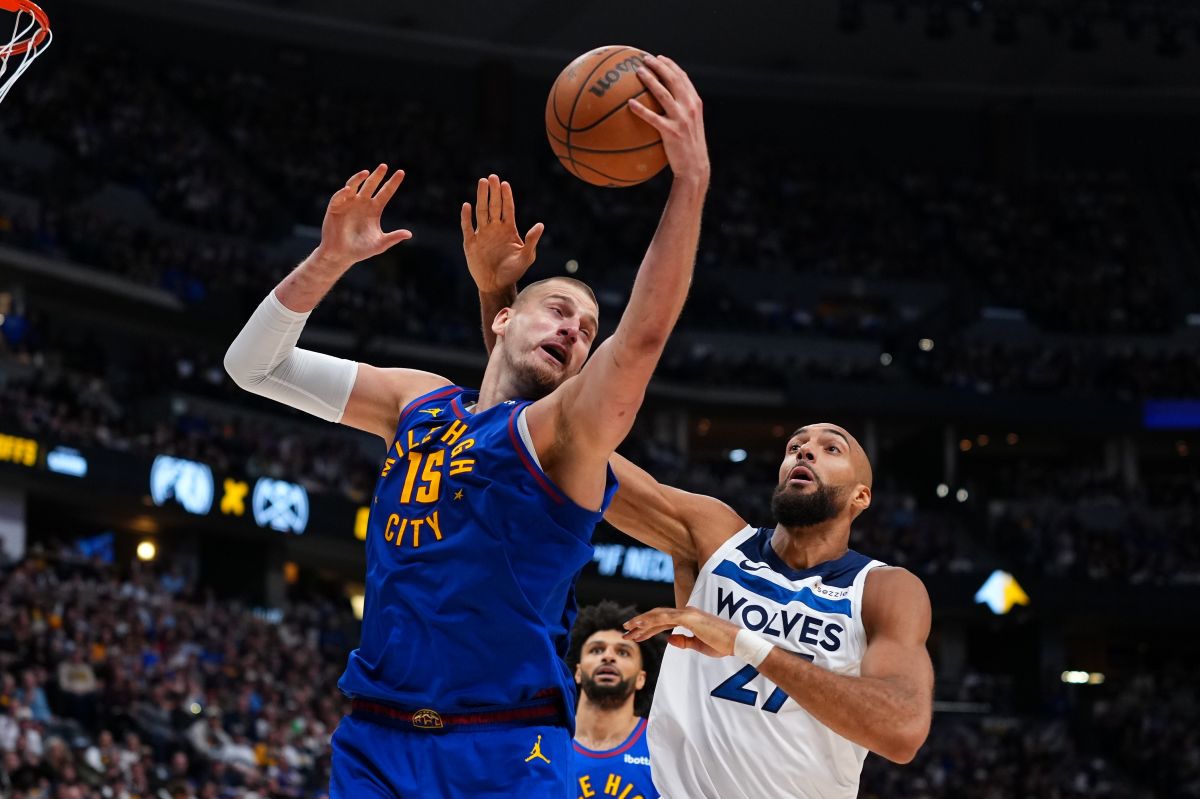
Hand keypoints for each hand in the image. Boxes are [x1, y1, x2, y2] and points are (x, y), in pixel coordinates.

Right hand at [313, 165, 411, 270]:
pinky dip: (343, 193)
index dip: (393, 183)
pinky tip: (348, 190)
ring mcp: (348, 204)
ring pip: (354, 185)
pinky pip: (339, 197)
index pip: (385, 193)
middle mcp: (362, 203)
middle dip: (377, 175)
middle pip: (371, 185)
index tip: (401, 172)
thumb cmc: (361, 250)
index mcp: (374, 209)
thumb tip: (409, 234)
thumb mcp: (380, 244)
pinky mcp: (335, 208)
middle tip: (384, 166)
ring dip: (358, 178)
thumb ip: (393, 238)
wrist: (341, 255)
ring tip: (365, 173)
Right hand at [460, 175, 544, 294]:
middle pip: (494, 205)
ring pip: (481, 211)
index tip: (505, 184)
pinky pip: (467, 227)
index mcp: (508, 229)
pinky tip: (466, 206)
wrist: (496, 285)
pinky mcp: (471, 243)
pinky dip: (466, 217)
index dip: (506, 196)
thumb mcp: (526, 257)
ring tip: (482, 183)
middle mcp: (495, 228)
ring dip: (481, 198)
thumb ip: (531, 240)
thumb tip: (540, 225)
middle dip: (493, 191)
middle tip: (492, 177)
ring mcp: (482, 234)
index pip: (507, 208)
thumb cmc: (513, 272)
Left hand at [624, 605, 738, 657]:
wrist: (737, 643)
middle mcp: (686, 612)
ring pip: (658, 615)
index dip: (648, 628)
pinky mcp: (689, 618)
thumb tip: (669, 639)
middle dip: (640, 624)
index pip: (663, 621)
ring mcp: (687, 613)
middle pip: (657, 616)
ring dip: (641, 621)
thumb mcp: (699, 645)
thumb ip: (684, 641)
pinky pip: (666, 618)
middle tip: (625, 632)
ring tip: (627, 628)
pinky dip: (652, 620)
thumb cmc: (722, 644)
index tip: (635, 635)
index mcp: (688, 618)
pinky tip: (640, 626)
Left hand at [628, 55, 709, 182]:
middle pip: (674, 80)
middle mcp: (689, 107)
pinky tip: (630, 103)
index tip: (659, 58)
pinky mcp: (671, 132)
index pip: (683, 78)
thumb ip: (681, 111)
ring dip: (650, 80)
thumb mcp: (690, 125)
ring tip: (638, 71)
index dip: (671, 65)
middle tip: (645, 58)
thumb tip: (663, 102)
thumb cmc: (688, 147)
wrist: (695, 167)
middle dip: (659, 66)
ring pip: (663, 93)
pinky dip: (641, 109)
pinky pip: (653, 117)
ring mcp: (681, 119)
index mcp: (695, 103)